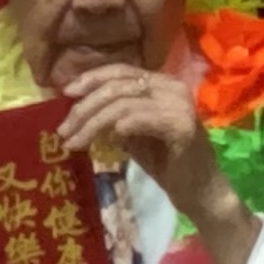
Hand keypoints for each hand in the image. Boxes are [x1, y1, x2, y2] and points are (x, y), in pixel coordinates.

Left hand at [59, 61, 228, 223]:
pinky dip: (120, 127)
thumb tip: (77, 108)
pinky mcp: (182, 126)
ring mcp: (179, 105)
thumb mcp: (133, 135)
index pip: (121, 70)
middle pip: (118, 86)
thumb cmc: (166, 164)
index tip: (65, 93)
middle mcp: (172, 87)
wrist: (200, 193)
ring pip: (124, 104)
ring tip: (73, 143)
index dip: (91, 78)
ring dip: (92, 123)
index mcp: (162, 84)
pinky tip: (107, 140)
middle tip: (63, 129)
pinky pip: (142, 119)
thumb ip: (113, 118)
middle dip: (85, 107)